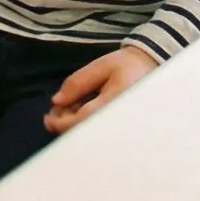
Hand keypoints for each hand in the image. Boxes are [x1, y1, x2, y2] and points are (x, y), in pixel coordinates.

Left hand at [43, 45, 157, 133]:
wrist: (151, 69)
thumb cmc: (126, 66)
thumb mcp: (102, 66)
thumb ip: (78, 82)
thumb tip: (57, 101)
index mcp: (116, 101)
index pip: (85, 119)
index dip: (62, 122)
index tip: (47, 119)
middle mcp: (119, 119)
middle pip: (86, 131)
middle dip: (65, 125)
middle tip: (54, 113)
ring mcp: (121, 126)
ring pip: (90, 134)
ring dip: (73, 125)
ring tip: (68, 108)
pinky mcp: (120, 129)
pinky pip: (97, 132)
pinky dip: (83, 125)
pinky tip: (79, 113)